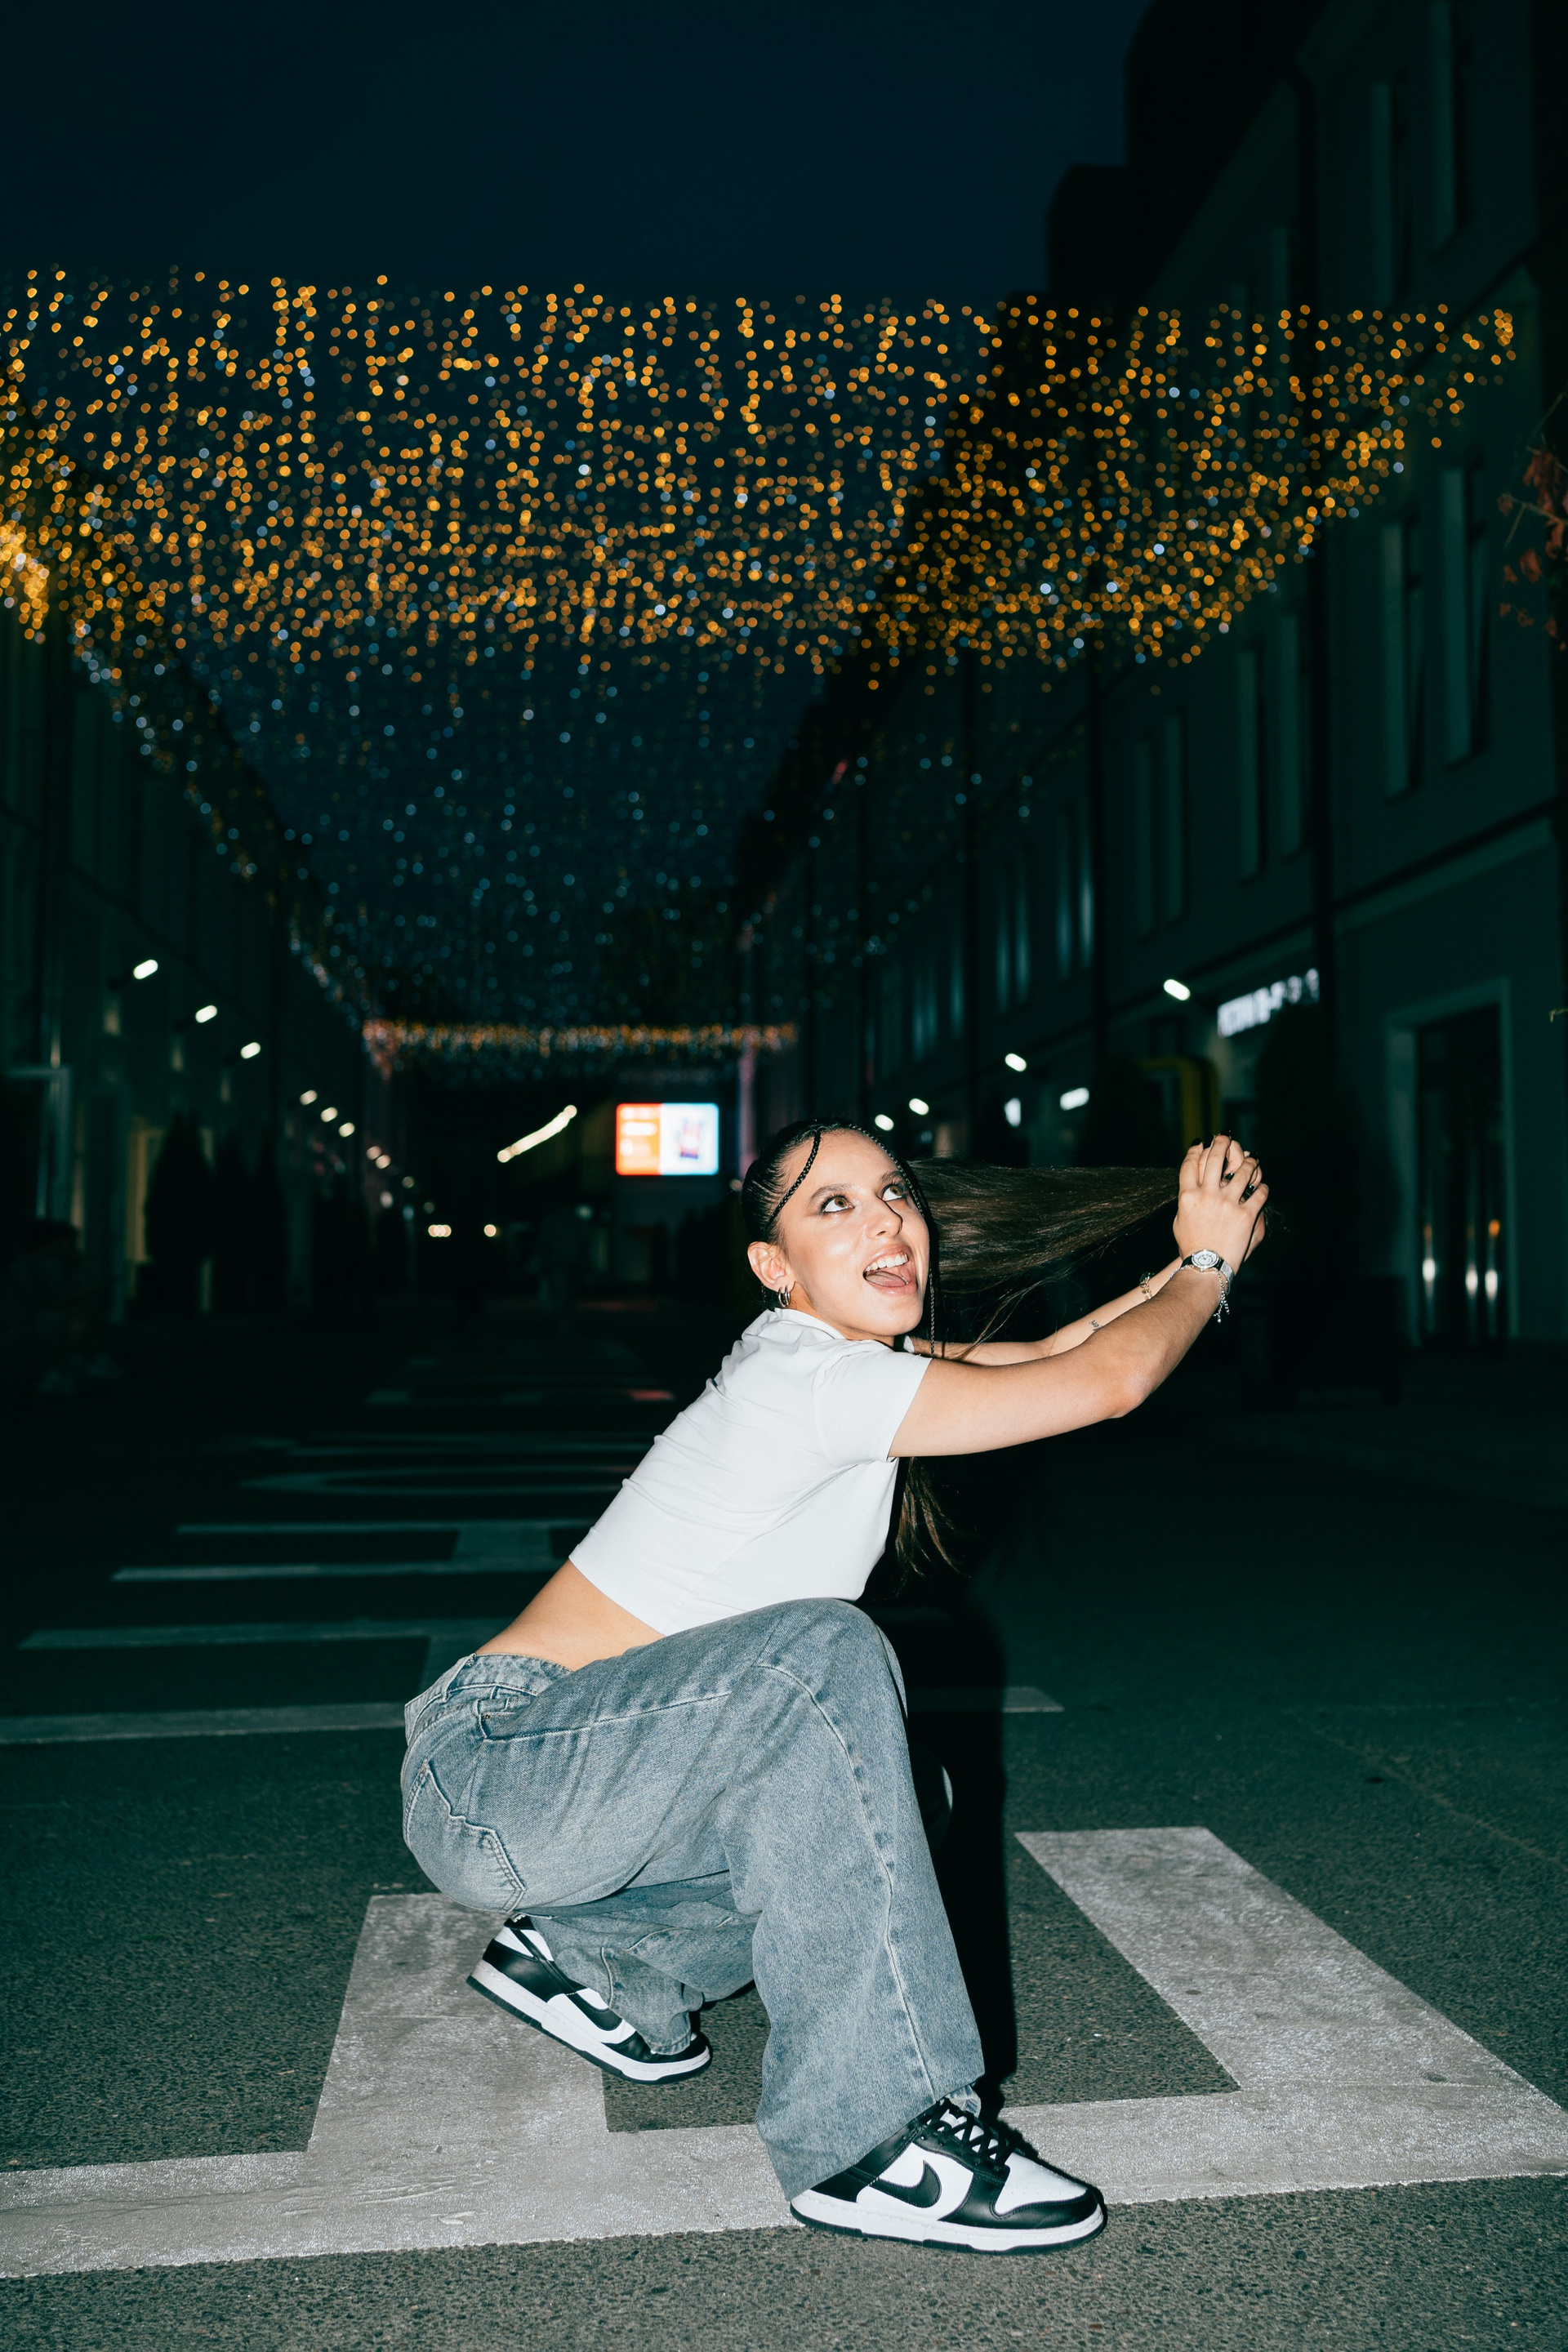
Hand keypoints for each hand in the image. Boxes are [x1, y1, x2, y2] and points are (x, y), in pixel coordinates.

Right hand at [1172, 1134, 1267, 1270]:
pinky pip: (1259, 1193)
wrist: (1206, 1267)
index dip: (1195, 1150)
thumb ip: (1186, 1201)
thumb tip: (1193, 1187)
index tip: (1201, 1142)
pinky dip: (1263, 1187)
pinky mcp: (1246, 1214)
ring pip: (1243, 1172)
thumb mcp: (1179, 1221)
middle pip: (1216, 1159)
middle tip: (1225, 1137)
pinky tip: (1263, 1186)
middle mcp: (1207, 1195)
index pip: (1190, 1164)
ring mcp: (1228, 1204)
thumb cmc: (1190, 1247)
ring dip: (1250, 1162)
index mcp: (1187, 1196)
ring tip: (1253, 1159)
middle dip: (1221, 1143)